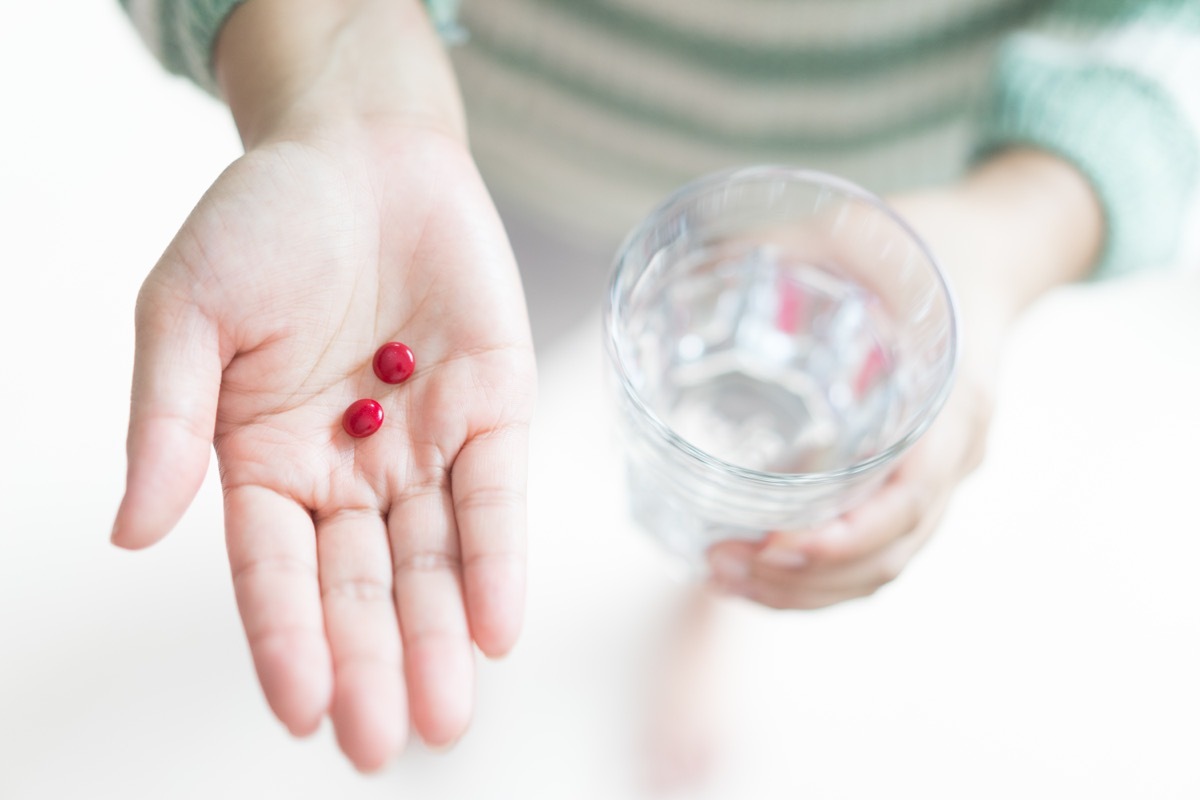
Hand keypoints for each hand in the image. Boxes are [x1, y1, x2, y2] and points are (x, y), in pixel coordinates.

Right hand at [110, 0, 533, 768]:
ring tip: (446, 714)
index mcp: (263, 460)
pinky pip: (496, 493)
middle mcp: (346, 469)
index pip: (272, 571)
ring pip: (433, 558)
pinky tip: (497, 625)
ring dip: (438, 634)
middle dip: (371, 663)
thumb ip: (167, 421)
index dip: (284, 639)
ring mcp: (423, 445)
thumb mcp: (187, 311)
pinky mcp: (492, 409)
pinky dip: (498, 556)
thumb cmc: (264, 223)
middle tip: (383, 744)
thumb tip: (129, 531)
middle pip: (359, 584)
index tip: (299, 712)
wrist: (362, 150)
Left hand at [706, 150, 1103, 608]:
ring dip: (807, 590)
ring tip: (726, 580)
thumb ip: (799, 243)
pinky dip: (823, 578)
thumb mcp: (873, 228)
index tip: (777, 544)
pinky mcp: (915, 479)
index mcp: (954, 398)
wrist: (993, 253)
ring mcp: (941, 473)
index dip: (848, 536)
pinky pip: (879, 550)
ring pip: (884, 566)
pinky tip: (761, 574)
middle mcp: (955, 450)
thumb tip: (706, 257)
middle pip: (892, 551)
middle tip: (724, 565)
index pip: (912, 496)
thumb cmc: (932, 242)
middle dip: (807, 578)